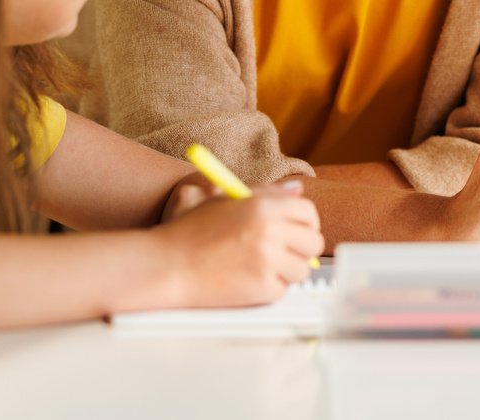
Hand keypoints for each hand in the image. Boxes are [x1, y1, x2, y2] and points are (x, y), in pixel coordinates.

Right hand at [156, 181, 323, 307]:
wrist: (166, 265)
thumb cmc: (190, 232)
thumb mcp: (225, 200)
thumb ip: (266, 193)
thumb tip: (296, 190)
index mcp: (264, 206)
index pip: (308, 212)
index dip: (306, 222)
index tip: (297, 229)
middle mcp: (271, 231)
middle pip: (313, 242)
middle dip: (301, 247)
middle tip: (284, 251)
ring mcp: (268, 261)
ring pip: (302, 269)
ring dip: (287, 270)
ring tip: (262, 266)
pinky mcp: (262, 289)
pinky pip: (283, 289)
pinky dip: (270, 288)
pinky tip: (249, 279)